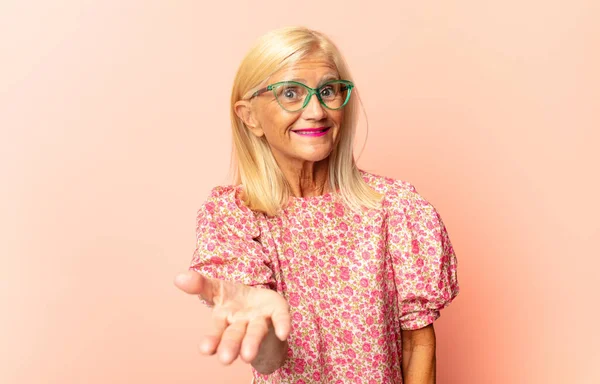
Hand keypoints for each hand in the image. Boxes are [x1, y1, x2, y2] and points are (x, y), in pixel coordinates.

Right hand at [174, 270, 290, 365]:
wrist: (260, 304)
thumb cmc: (235, 300)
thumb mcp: (216, 288)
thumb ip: (200, 284)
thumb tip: (178, 277)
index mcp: (224, 317)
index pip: (216, 328)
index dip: (212, 339)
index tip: (206, 350)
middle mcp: (241, 323)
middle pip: (235, 335)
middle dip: (230, 346)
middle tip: (226, 359)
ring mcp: (260, 319)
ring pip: (255, 332)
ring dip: (251, 343)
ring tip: (247, 356)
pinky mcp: (276, 312)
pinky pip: (280, 318)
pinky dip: (282, 325)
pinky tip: (284, 333)